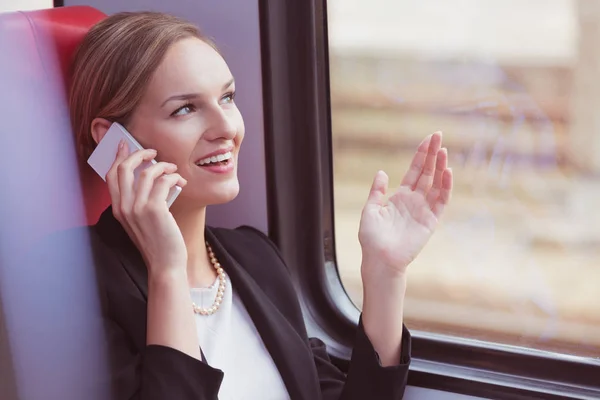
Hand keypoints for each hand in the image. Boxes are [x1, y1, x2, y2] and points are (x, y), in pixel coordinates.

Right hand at [106, 140, 187, 273]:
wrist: (165, 265)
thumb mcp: (142, 221)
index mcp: (118, 209)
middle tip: (153, 152)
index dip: (118, 157)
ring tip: (173, 170)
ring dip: (163, 166)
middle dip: (138, 154)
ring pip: (146, 173)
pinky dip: (174, 177)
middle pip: (124, 168)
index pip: (111, 176)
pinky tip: (181, 181)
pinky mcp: (155, 210)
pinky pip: (163, 182)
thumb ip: (140, 201)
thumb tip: (150, 175)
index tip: (125, 145)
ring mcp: (138, 209)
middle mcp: (124, 208)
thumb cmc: (158, 242)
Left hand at [358, 131, 452, 279]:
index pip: (414, 171)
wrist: (380, 259)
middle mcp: (414, 200)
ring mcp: (424, 210)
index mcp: (400, 196)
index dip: (421, 155)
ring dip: (441, 167)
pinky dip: (446, 187)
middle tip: (439, 136)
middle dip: (433, 154)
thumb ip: (377, 191)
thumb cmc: (372, 238)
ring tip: (444, 151)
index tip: (429, 139)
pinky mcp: (430, 221)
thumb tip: (382, 172)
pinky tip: (447, 172)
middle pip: (427, 173)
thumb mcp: (370, 210)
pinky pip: (441, 201)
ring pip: (436, 184)